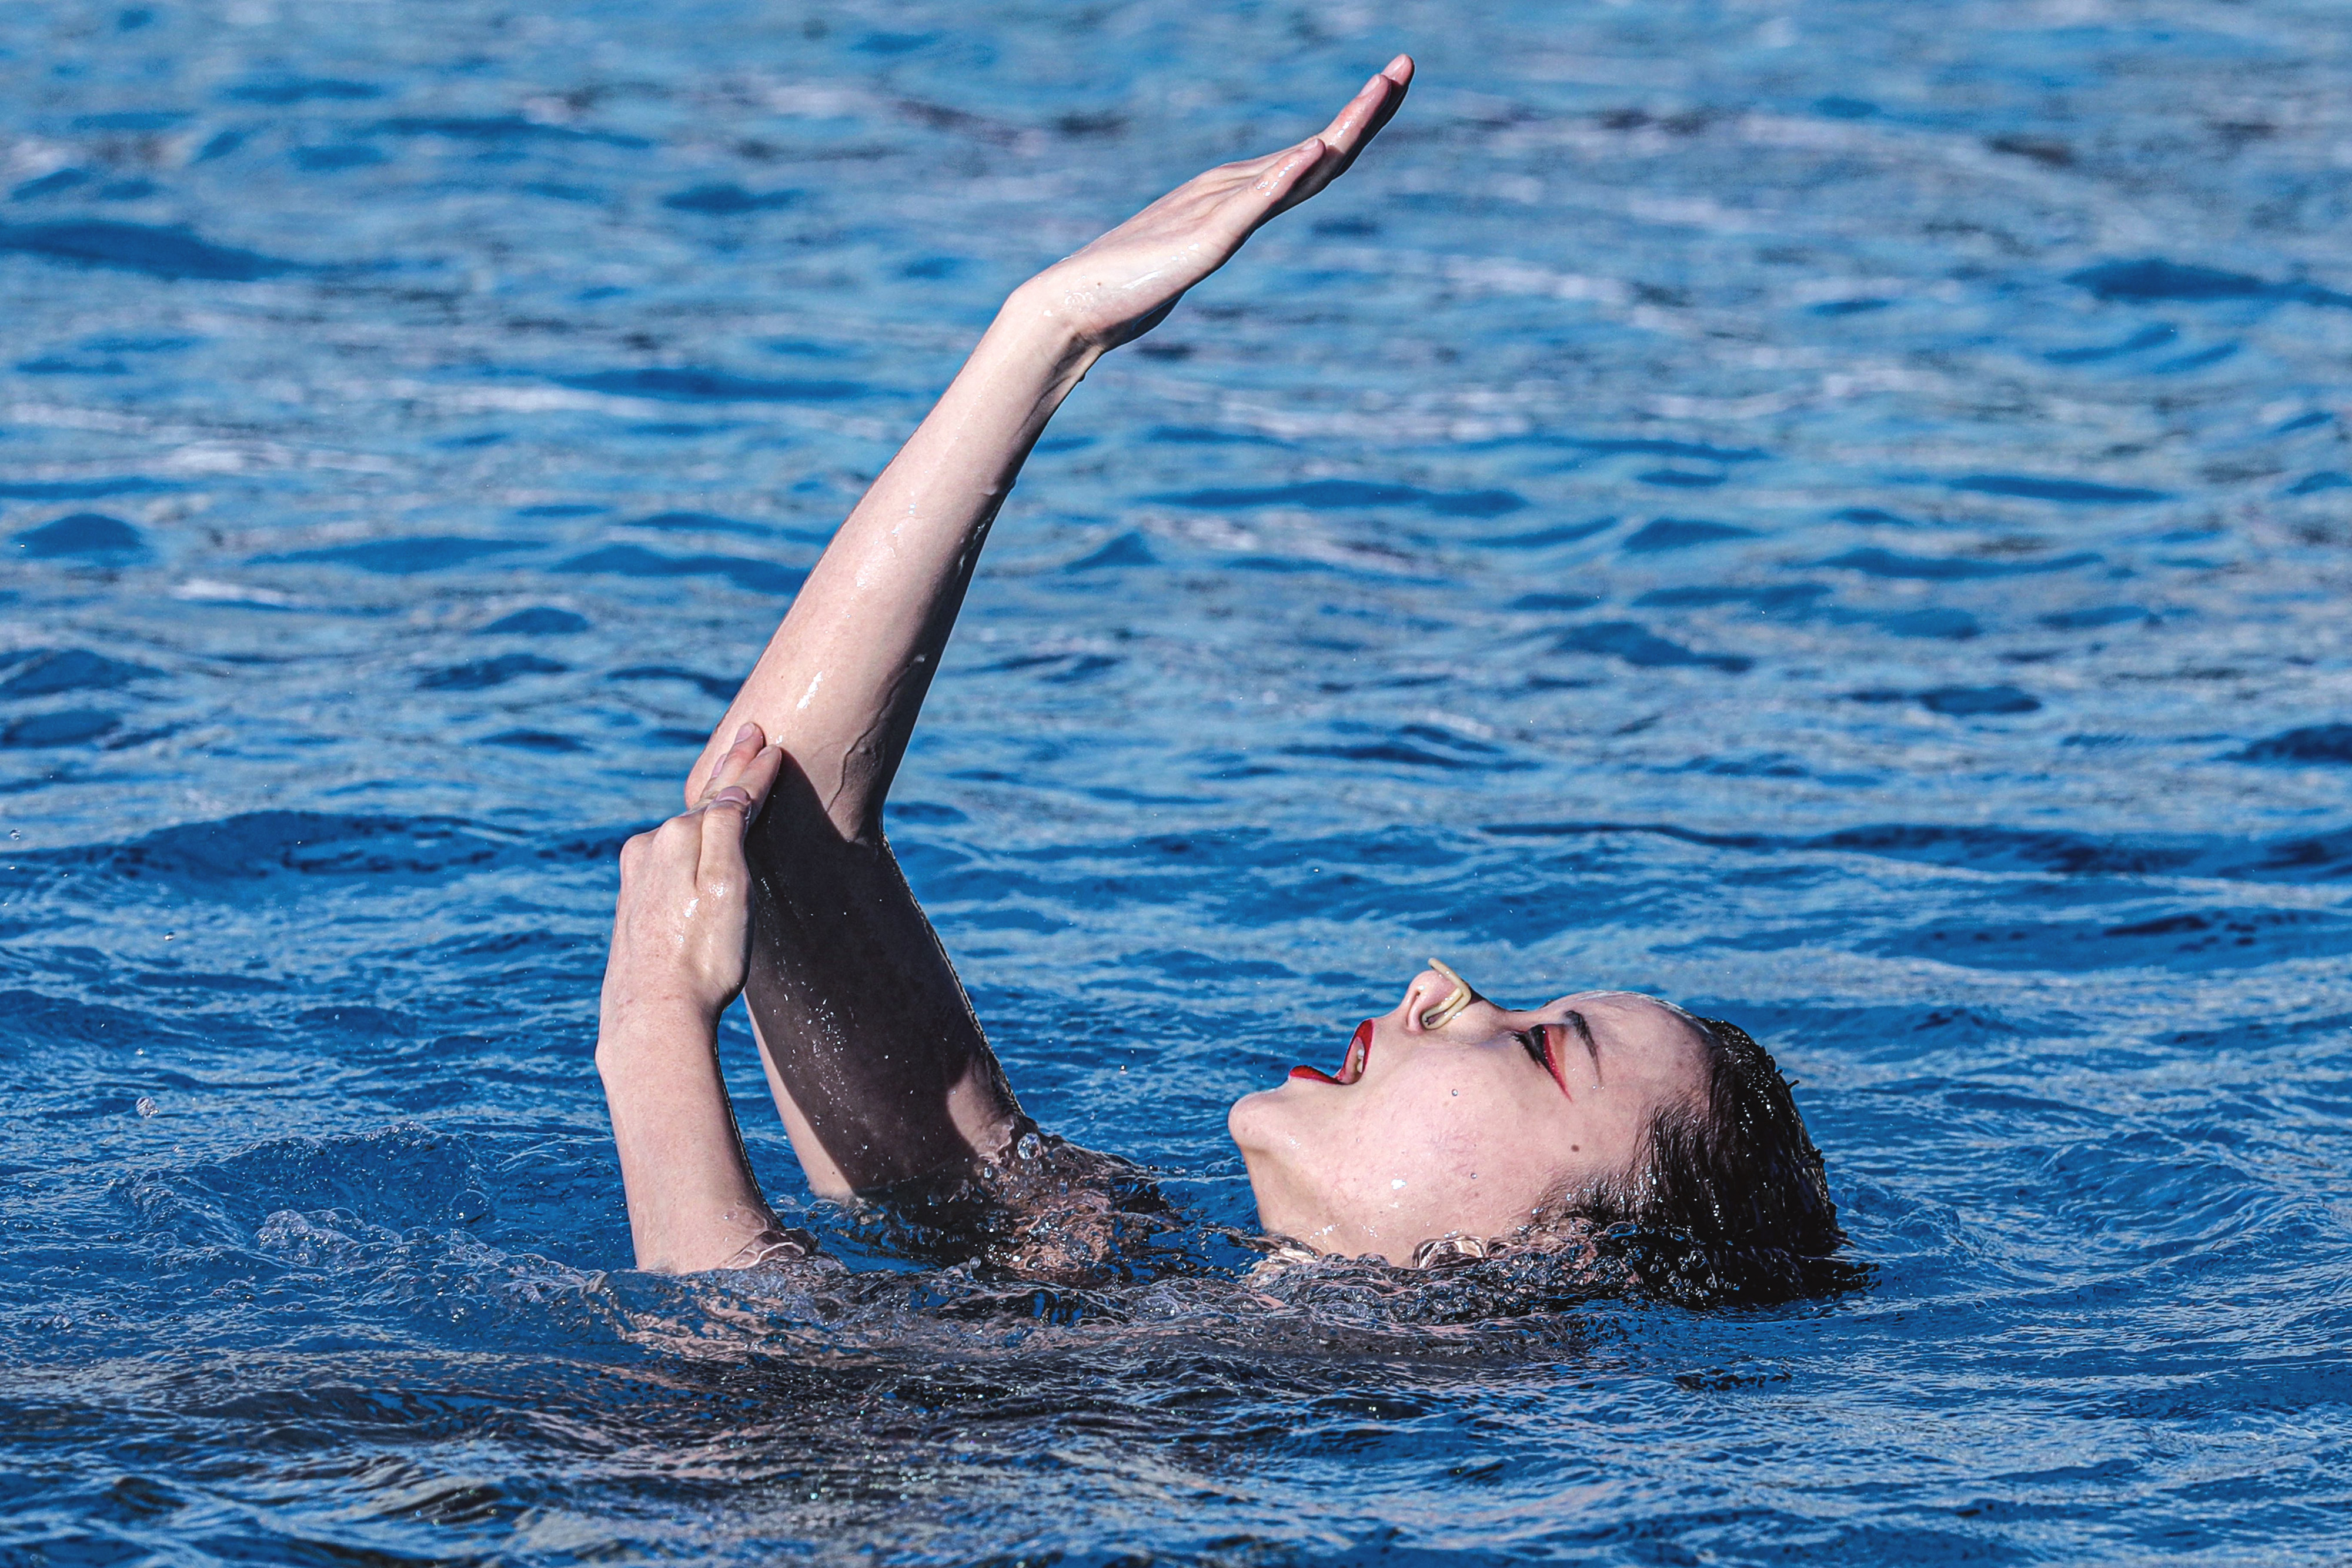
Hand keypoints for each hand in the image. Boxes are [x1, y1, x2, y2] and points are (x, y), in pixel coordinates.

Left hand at [603, 723, 785, 1022]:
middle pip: (702, 803)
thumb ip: (726, 829)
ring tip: (729, 777)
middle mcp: (650, 848)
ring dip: (709, 803)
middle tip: (749, 735)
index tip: (774, 746)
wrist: (654, 1015)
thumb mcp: (725, 887)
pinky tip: (692, 834)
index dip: (755, 771)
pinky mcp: (633, 902)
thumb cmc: (701, 956)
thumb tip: (731, 791)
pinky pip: (669, 852)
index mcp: (677, 838)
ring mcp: (638, 875)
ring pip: (684, 827)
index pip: (728, 795)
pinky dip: (690, 833)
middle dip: (730, 770)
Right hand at [1014, 55, 1412, 351]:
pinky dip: (1287, 175)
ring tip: (1381, 90)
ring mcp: (1220, 214)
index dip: (1359, 121)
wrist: (1074, 308)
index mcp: (1239, 195)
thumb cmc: (1128, 286)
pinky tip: (1315, 151)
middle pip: (1320, 150)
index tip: (1394, 82)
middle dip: (1367, 109)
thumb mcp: (1194, 255)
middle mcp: (1235, 193)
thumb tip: (1242, 223)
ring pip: (1298, 167)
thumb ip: (1221, 233)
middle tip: (1406, 65)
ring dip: (1343, 127)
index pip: (1317, 156)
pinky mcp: (1204, 241)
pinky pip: (1251, 204)